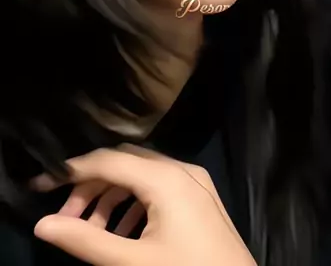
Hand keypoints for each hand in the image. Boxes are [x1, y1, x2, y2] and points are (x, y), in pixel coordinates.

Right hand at [32, 145, 255, 265]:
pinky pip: (160, 188)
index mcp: (165, 178)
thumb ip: (87, 241)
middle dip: (91, 187)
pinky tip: (122, 232)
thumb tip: (45, 225)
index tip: (40, 185)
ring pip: (142, 176)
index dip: (69, 171)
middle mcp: (181, 169)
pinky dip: (135, 204)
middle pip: (124, 164)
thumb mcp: (133, 262)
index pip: (107, 161)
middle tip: (66, 219)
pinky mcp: (202, 198)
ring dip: (112, 198)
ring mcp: (196, 182)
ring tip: (91, 231)